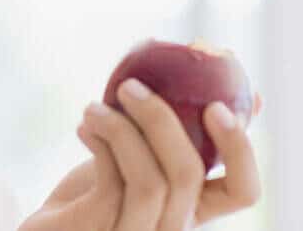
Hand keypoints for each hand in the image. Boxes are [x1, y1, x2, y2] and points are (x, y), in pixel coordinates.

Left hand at [18, 87, 262, 230]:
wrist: (51, 227)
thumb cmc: (96, 189)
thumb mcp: (140, 155)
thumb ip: (178, 132)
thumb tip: (251, 94)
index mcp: (193, 206)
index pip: (243, 191)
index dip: (239, 149)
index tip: (216, 105)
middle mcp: (174, 227)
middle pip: (189, 173)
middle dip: (161, 118)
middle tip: (129, 86)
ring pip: (151, 180)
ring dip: (120, 129)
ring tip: (92, 108)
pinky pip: (113, 184)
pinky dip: (100, 144)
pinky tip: (84, 127)